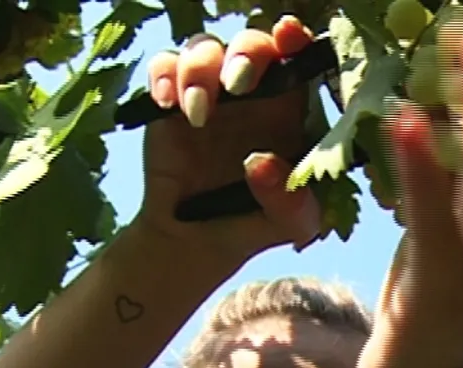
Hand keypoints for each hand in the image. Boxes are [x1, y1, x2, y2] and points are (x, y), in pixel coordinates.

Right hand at [133, 16, 321, 258]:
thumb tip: (259, 164)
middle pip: (251, 42)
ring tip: (199, 113)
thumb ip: (290, 201)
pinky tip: (168, 106)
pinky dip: (164, 76)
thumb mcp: (291, 225)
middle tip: (238, 85)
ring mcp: (210, 91)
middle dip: (246, 52)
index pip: (298, 60)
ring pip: (205, 46)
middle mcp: (252, 91)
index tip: (287, 33)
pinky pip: (164, 66)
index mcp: (290, 109)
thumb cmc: (257, 222)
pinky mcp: (171, 100)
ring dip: (200, 69)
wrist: (197, 239)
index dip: (294, 39)